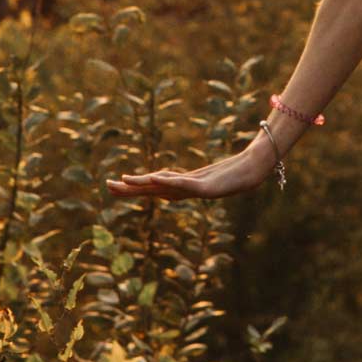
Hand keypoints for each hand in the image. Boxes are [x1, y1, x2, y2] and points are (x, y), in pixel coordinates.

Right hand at [107, 135, 276, 201]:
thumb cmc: (235, 172)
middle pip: (152, 189)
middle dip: (130, 188)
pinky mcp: (207, 187)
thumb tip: (190, 172)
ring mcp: (195, 189)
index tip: (116, 182)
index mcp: (184, 186)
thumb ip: (198, 174)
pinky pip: (183, 183)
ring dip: (143, 185)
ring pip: (163, 187)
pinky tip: (155, 178)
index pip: (153, 186)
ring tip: (124, 181)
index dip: (135, 185)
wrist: (254, 172)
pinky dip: (168, 181)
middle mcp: (186, 189)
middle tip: (107, 186)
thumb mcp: (211, 172)